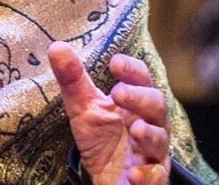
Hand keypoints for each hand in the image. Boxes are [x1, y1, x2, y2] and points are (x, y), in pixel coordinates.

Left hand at [47, 41, 171, 184]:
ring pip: (161, 140)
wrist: (106, 177)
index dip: (132, 70)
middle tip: (119, 93)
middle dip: (140, 98)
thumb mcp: (83, 108)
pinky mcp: (152, 178)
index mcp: (134, 102)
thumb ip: (72, 80)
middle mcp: (149, 123)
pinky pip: (156, 176)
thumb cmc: (100, 138)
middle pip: (156, 105)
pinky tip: (134, 173)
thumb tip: (57, 46)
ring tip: (135, 130)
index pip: (141, 79)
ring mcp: (152, 151)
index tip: (115, 62)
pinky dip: (147, 175)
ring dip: (150, 134)